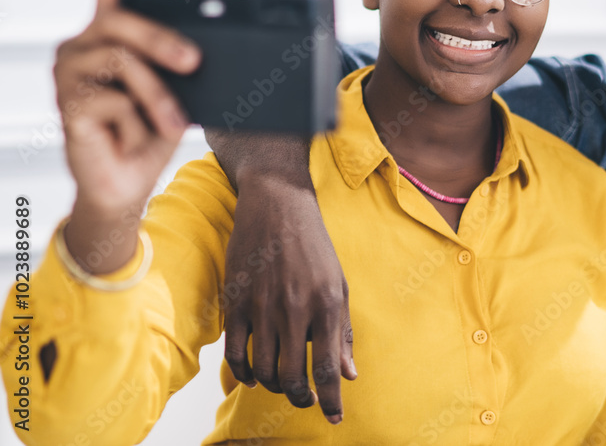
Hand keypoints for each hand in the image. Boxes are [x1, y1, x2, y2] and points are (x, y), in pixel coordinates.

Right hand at [55, 0, 199, 271]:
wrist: (128, 186)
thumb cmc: (150, 133)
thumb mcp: (176, 91)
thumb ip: (180, 63)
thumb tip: (208, 48)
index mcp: (109, 34)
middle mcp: (82, 46)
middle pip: (118, 18)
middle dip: (161, 37)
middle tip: (194, 61)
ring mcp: (69, 74)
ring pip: (120, 60)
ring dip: (156, 94)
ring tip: (173, 122)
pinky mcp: (67, 105)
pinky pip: (111, 100)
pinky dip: (135, 122)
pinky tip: (133, 138)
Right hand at [206, 131, 355, 423]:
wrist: (277, 206)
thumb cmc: (314, 247)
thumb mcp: (339, 285)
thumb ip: (342, 331)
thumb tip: (349, 374)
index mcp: (326, 303)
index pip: (327, 366)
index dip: (331, 400)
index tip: (334, 419)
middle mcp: (295, 308)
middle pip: (293, 376)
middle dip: (301, 398)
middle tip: (305, 401)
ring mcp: (262, 305)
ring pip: (264, 369)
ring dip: (274, 386)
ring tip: (283, 385)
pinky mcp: (236, 301)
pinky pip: (236, 352)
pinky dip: (245, 372)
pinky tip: (254, 374)